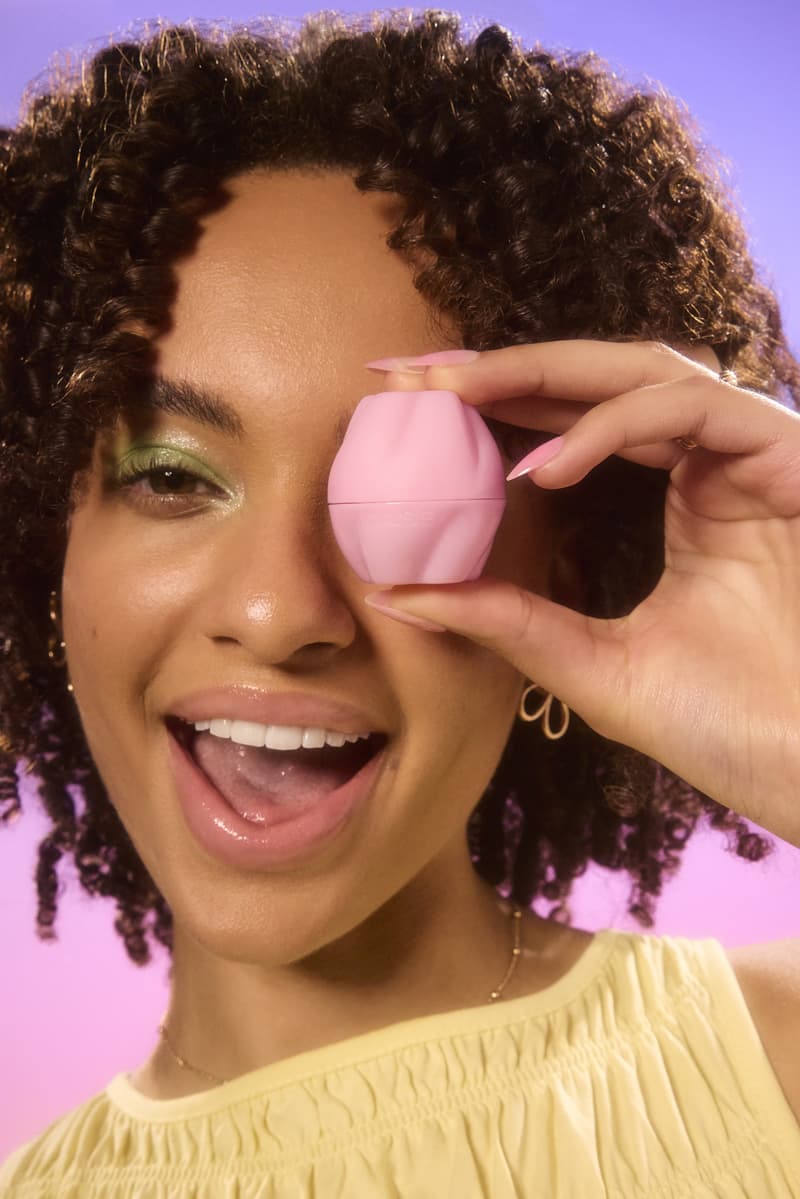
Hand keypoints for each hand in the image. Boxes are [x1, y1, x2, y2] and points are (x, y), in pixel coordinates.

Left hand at [362, 340, 799, 846]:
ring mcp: (750, 453)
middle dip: (505, 371)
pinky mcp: (786, 454)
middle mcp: (712, 463)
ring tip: (456, 396)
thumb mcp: (588, 663)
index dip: (499, 403)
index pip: (579, 423)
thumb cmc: (721, 724)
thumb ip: (505, 621)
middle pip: (602, 379)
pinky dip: (612, 427)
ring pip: (644, 371)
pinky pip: (689, 411)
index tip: (410, 401)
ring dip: (545, 377)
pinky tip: (543, 470)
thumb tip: (395, 593)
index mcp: (679, 498)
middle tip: (412, 375)